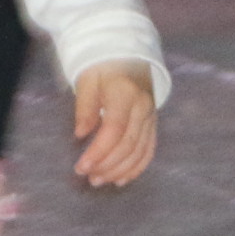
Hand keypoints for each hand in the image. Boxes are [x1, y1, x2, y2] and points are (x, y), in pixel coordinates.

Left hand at [69, 61, 157, 189]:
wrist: (128, 55)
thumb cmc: (102, 68)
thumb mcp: (87, 80)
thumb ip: (85, 107)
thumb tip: (80, 134)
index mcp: (125, 93)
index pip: (114, 129)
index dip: (98, 151)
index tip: (82, 167)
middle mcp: (143, 107)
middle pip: (128, 144)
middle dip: (107, 165)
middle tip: (89, 177)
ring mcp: (151, 117)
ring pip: (140, 151)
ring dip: (120, 170)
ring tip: (100, 180)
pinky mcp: (154, 124)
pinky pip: (149, 150)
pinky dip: (136, 167)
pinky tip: (122, 179)